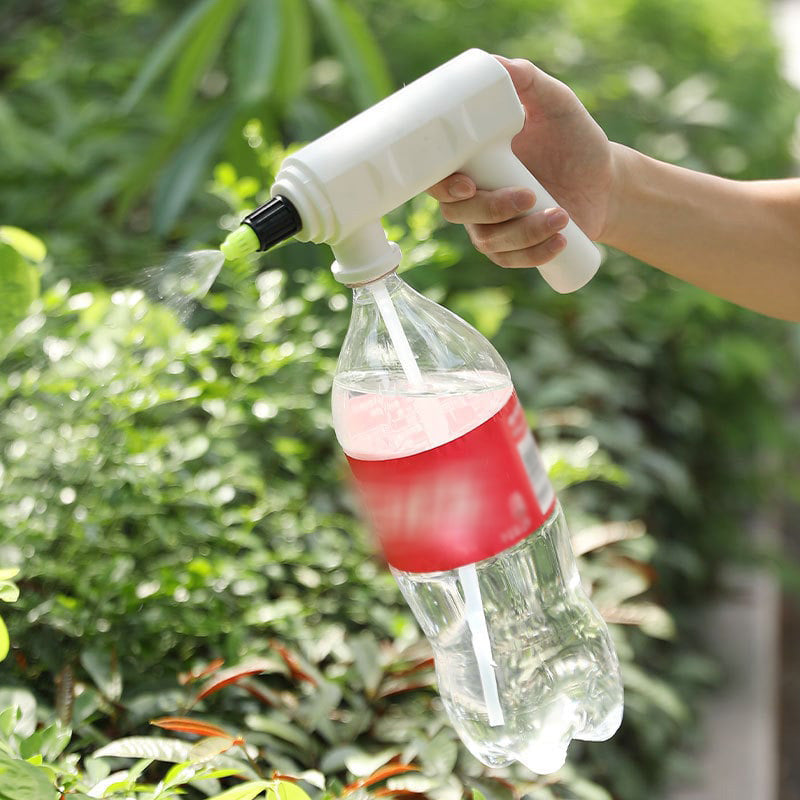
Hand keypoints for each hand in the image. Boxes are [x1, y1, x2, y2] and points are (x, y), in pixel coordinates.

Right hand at [428, 56, 616, 267]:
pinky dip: (535, 254)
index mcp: (473, 162)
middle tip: (529, 195)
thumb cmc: (575, 140)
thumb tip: (495, 64)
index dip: (444, 187)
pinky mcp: (514, 250)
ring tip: (562, 215)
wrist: (606, 182)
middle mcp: (474, 197)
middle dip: (492, 209)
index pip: (437, 179)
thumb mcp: (555, 104)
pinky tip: (559, 240)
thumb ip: (526, 80)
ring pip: (489, 241)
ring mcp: (492, 227)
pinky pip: (511, 261)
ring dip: (524, 232)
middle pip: (458, 214)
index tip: (468, 185)